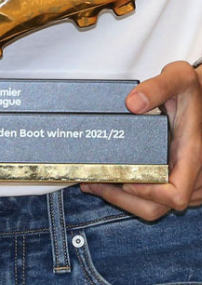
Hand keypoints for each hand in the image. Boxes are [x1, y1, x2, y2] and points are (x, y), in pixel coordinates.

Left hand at [81, 61, 201, 220]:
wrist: (201, 95)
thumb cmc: (192, 89)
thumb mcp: (179, 77)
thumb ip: (157, 87)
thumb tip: (133, 104)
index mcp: (192, 153)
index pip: (176, 194)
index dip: (149, 194)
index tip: (124, 181)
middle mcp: (193, 172)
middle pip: (159, 207)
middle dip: (122, 200)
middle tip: (93, 184)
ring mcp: (188, 179)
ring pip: (156, 206)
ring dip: (124, 200)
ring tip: (95, 183)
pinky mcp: (180, 178)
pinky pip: (158, 199)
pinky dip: (134, 195)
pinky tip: (113, 180)